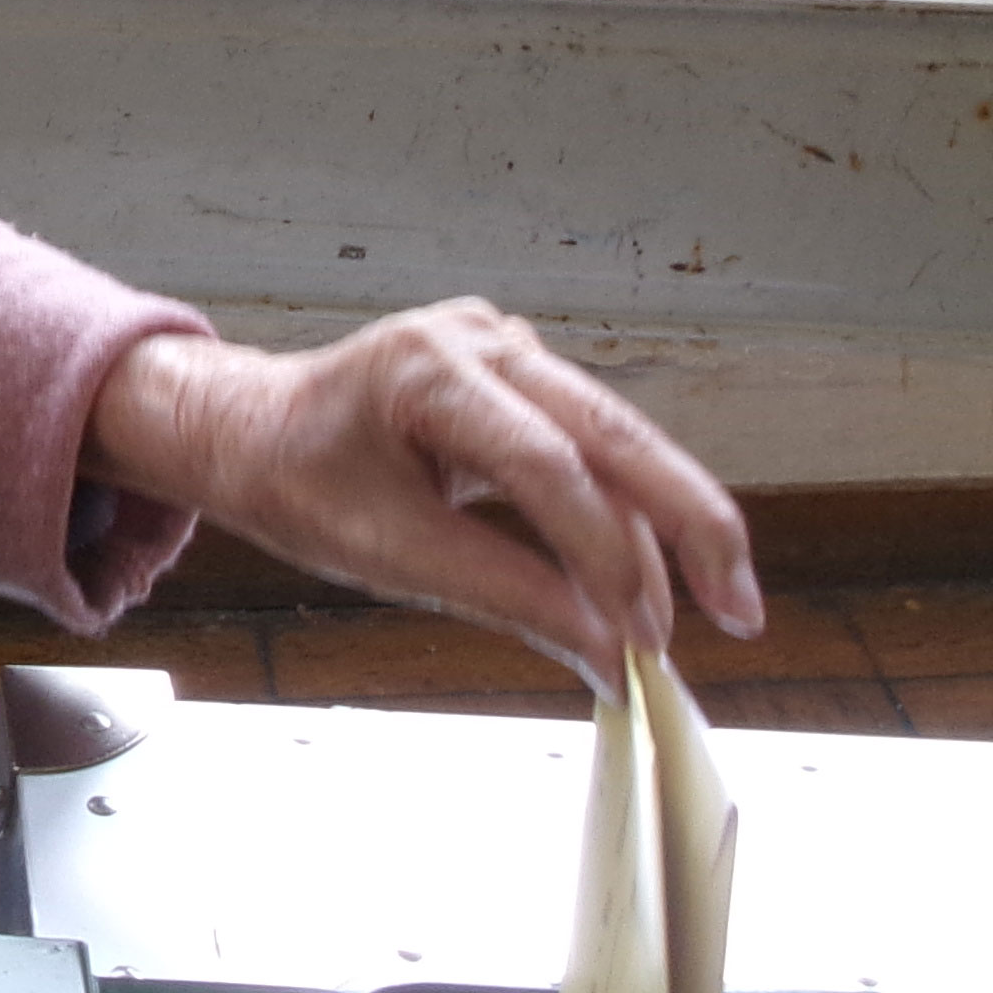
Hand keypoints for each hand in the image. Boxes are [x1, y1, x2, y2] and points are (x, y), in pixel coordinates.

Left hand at [87, 303, 759, 691]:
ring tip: (719, 609)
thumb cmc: (297, 481)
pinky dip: (632, 510)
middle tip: (739, 613)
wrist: (252, 429)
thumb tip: (605, 650)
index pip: (547, 465)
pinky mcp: (522, 378)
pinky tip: (667, 573)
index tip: (638, 642)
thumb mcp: (382, 550)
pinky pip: (595, 445)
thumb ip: (498, 593)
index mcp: (429, 369)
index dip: (604, 558)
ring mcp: (508, 351)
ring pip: (621, 441)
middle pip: (616, 435)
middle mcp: (482, 342)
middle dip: (688, 529)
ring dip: (671, 527)